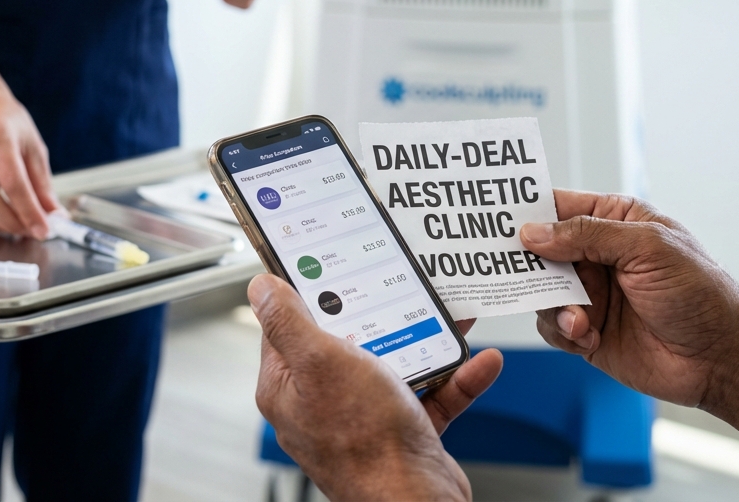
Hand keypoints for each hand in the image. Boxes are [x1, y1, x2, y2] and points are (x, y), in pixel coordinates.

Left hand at [249, 274, 502, 501]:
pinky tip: (478, 360)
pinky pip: (431, 394)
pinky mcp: (402, 433)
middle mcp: (322, 403)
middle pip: (346, 339)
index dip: (307, 291)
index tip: (330, 261)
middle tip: (399, 281)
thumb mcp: (321, 362)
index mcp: (289, 386)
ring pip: (394, 363)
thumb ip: (289, 322)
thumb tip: (260, 286)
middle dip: (378, 311)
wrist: (417, 501)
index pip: (288, 325)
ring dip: (425, 339)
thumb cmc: (365, 441)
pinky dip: (456, 376)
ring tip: (448, 316)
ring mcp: (363, 419)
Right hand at [520, 190, 738, 408]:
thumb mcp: (647, 248)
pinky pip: (552, 326)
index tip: (497, 219)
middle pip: (540, 250)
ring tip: (581, 319)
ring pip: (541, 291)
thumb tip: (534, 232)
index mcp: (615, 221)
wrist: (722, 359)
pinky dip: (564, 331)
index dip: (528, 210)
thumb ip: (587, 235)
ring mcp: (592, 293)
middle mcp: (598, 254)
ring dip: (554, 305)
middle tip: (522, 274)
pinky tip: (588, 337)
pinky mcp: (588, 330)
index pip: (559, 206)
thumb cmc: (700, 294)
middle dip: (531, 265)